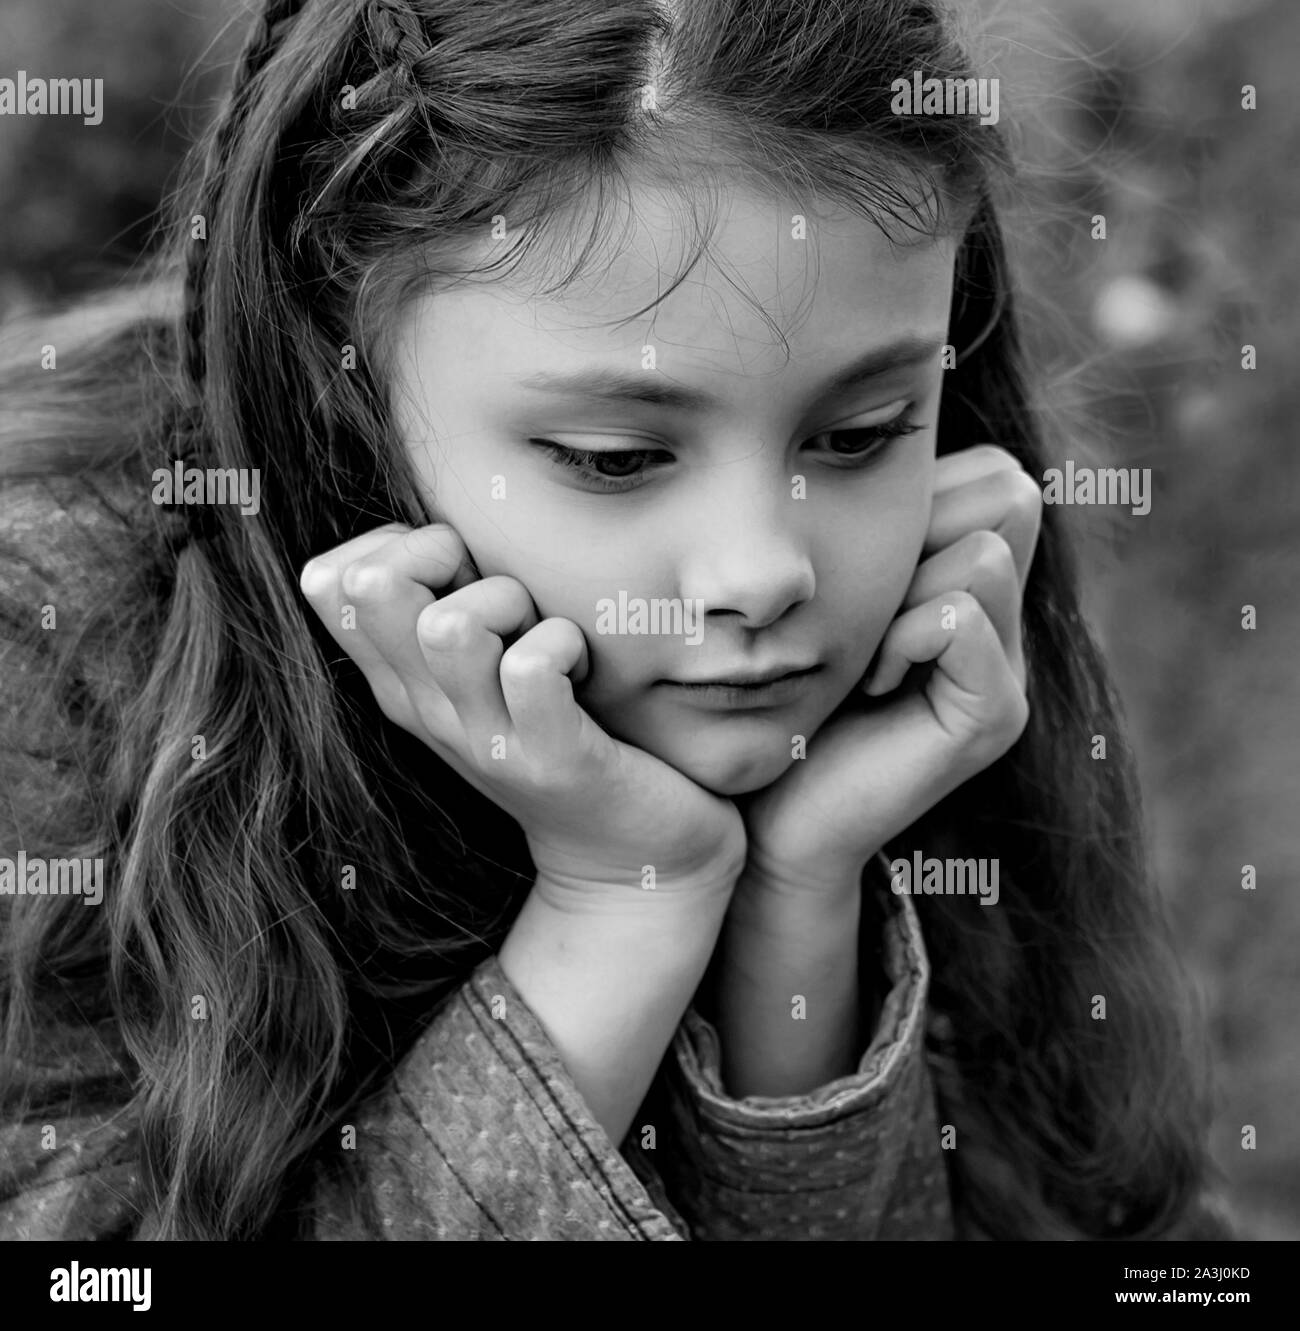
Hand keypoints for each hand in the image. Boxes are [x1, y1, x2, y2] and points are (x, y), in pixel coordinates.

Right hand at [299, 523, 745, 899]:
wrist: (626, 854)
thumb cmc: (560, 732)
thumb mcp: (485, 671)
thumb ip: (448, 603)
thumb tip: (425, 528)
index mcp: (400, 682)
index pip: (328, 580)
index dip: (390, 545)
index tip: (454, 573)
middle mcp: (426, 709)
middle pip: (371, 586)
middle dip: (442, 555)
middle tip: (500, 594)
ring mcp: (484, 738)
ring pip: (451, 624)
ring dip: (507, 602)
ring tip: (540, 630)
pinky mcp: (550, 759)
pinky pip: (532, 666)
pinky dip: (563, 645)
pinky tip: (582, 668)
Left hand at [738, 444, 1041, 892]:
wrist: (773, 811)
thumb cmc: (787, 693)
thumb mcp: (833, 592)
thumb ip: (874, 531)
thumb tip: (875, 441)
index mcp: (971, 581)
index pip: (996, 474)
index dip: (928, 497)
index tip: (865, 572)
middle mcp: (1006, 619)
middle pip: (1006, 493)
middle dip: (919, 533)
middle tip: (869, 611)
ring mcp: (1010, 668)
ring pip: (982, 549)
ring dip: (902, 592)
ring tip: (868, 655)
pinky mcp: (994, 715)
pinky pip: (960, 616)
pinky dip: (904, 636)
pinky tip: (874, 684)